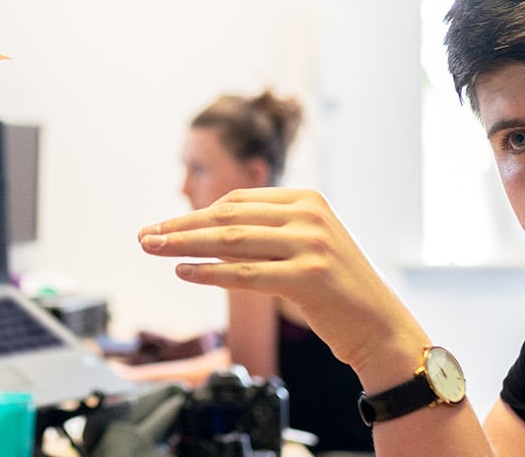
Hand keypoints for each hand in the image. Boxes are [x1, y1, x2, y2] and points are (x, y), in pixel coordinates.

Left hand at [137, 188, 429, 390]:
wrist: (379, 326)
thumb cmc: (335, 291)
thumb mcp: (303, 248)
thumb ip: (263, 235)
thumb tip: (203, 234)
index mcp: (307, 199)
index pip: (237, 201)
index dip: (194, 214)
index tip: (162, 227)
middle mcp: (310, 215)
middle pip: (228, 216)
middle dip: (180, 227)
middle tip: (144, 237)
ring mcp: (311, 244)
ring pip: (231, 241)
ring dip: (185, 246)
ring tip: (153, 250)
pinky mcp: (309, 277)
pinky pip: (246, 274)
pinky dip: (210, 272)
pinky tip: (184, 272)